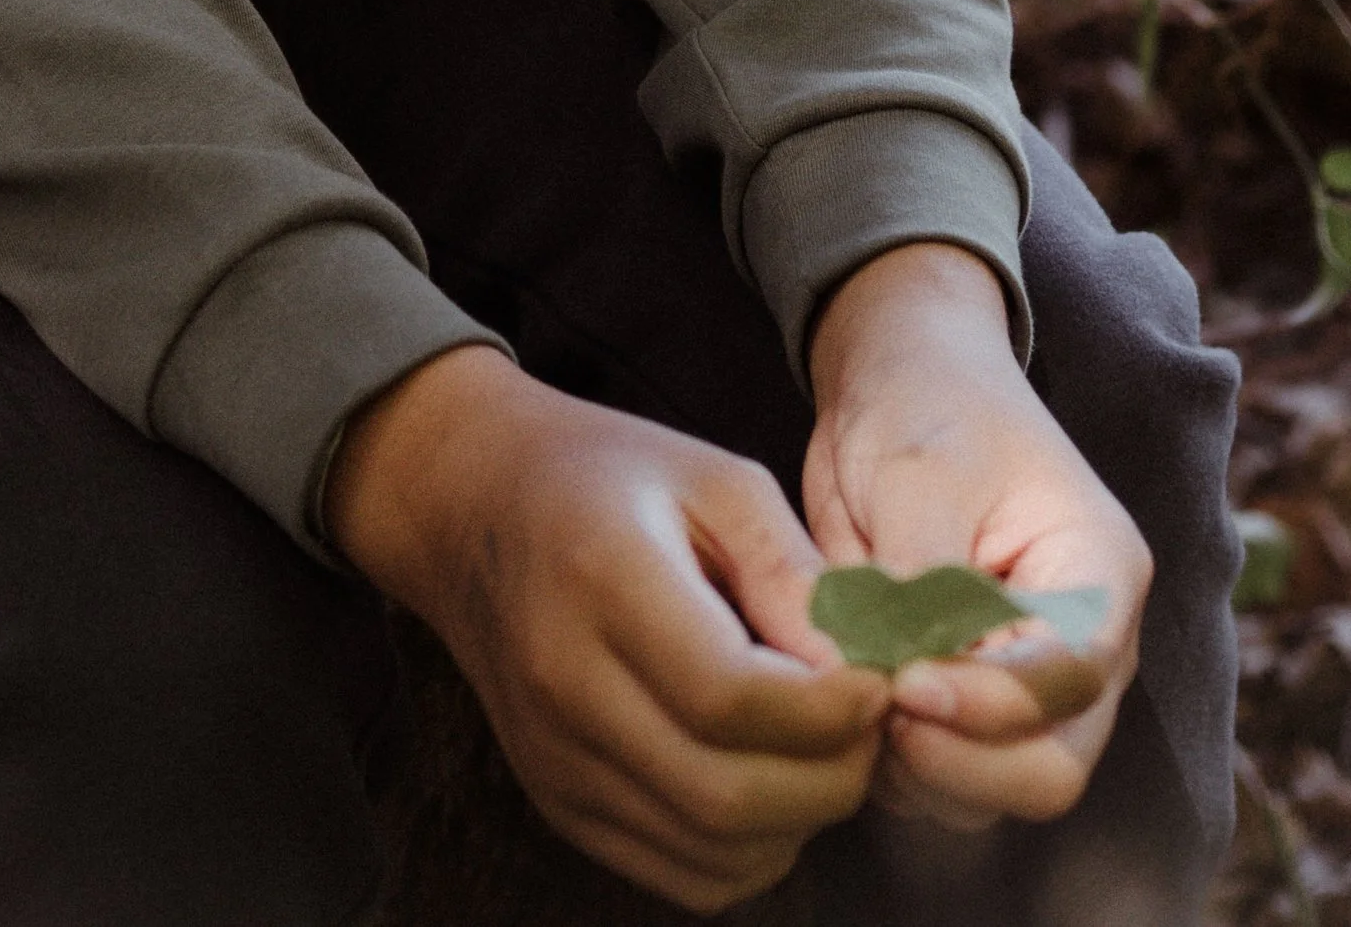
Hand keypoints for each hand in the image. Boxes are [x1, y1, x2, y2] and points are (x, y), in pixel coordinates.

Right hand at [327, 346, 891, 911]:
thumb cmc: (606, 476)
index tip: (878, 681)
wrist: (472, 507)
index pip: (729, 696)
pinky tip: (767, 780)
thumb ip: (791, 571)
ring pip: (711, 855)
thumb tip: (862, 670)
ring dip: (797, 822)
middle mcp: (566, 686)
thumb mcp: (714, 478)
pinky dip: (747, 852)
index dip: (828, 710)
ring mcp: (555, 759)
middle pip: (726, 796)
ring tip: (823, 749)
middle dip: (832, 777)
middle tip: (870, 724)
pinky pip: (679, 874)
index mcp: (604, 580)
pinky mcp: (558, 803)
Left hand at [805, 242, 1150, 835]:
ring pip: (991, 793)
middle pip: (1049, 769)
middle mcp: (1080, 650)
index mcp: (1099, 577)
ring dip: (915, 769)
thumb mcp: (922, 476)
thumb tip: (904, 682)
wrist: (899, 386)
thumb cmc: (925, 409)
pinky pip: (942, 780)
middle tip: (875, 709)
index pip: (1069, 680)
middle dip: (957, 762)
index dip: (988, 705)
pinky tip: (850, 701)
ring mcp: (1026, 688)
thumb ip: (922, 583)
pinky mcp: (969, 710)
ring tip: (853, 694)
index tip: (903, 685)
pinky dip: (892, 766)